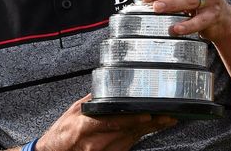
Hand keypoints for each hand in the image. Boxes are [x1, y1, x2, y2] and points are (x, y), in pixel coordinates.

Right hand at [36, 95, 176, 150]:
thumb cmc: (62, 132)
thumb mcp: (74, 111)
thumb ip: (92, 101)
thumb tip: (106, 86)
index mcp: (87, 126)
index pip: (115, 122)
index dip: (134, 119)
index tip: (150, 114)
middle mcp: (96, 142)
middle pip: (129, 132)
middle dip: (150, 124)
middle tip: (168, 116)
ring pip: (131, 140)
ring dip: (148, 131)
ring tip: (165, 121)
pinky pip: (126, 147)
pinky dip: (137, 138)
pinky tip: (149, 131)